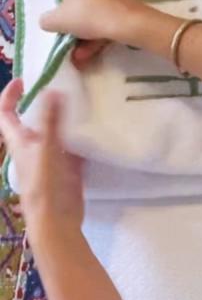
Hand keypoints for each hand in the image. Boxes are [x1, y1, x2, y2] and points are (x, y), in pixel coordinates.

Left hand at [0, 79, 83, 233]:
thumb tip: (52, 89)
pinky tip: (94, 128)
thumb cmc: (45, 184)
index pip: (6, 114)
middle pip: (32, 120)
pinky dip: (80, 135)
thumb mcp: (47, 149)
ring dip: (64, 117)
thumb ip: (51, 121)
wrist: (56, 219)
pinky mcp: (68, 167)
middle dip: (42, 102)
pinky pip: (73, 146)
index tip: (23, 80)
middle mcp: (32, 147)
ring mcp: (50, 157)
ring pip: (54, 131)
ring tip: (81, 101)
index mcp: (20, 142)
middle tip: (61, 86)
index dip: (9, 96)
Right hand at [39, 0, 144, 68]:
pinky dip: (102, 29)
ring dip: (88, 23)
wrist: (127, 23)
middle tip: (69, 13)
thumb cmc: (86, 13)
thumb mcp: (58, 21)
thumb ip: (49, 19)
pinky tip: (96, 49)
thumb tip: (48, 20)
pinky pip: (108, 12)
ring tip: (82, 51)